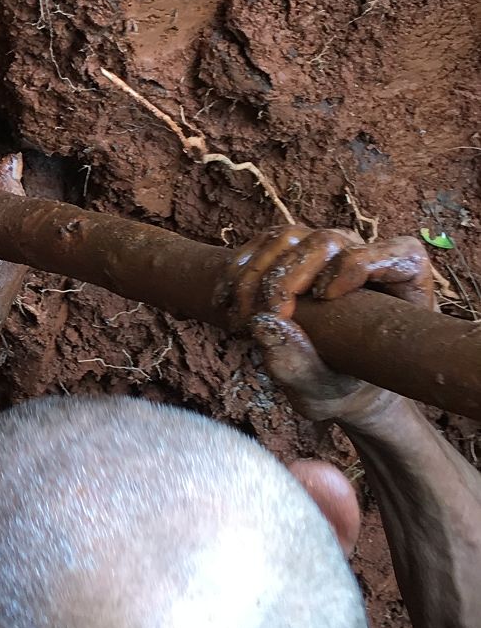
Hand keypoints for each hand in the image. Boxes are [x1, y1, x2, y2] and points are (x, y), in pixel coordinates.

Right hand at [226, 225, 433, 425]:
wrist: (327, 382)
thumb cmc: (339, 388)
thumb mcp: (321, 390)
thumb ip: (297, 363)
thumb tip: (263, 322)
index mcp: (402, 290)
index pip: (399, 254)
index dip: (362, 263)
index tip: (327, 297)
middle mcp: (368, 259)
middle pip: (329, 241)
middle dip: (287, 277)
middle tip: (264, 319)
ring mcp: (330, 251)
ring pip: (290, 237)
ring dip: (255, 274)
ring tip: (238, 317)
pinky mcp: (296, 251)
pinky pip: (263, 243)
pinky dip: (238, 270)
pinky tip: (224, 302)